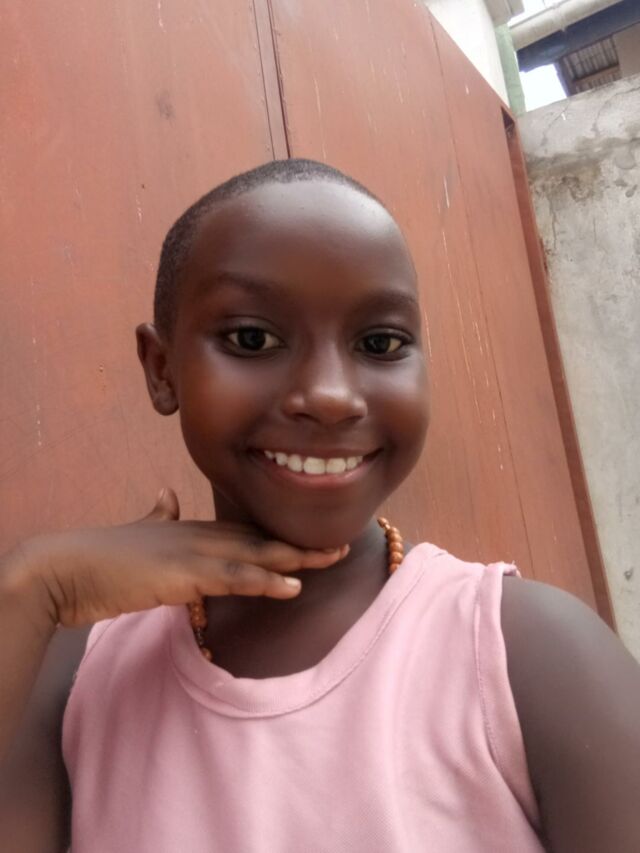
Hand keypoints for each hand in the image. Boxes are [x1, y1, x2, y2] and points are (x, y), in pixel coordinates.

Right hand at [22, 489, 347, 627]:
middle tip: (342, 542)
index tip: (312, 538)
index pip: (247, 532)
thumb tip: (166, 496)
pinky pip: (235, 577)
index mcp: (192, 529)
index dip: (281, 536)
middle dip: (302, 542)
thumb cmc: (101, 558)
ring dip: (298, 557)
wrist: (66, 568)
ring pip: (258, 553)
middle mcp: (200, 535)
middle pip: (262, 538)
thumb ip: (158, 515)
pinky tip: (293, 586)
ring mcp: (194, 552)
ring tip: (334, 557)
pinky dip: (267, 580)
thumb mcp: (139, 532)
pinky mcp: (184, 573)